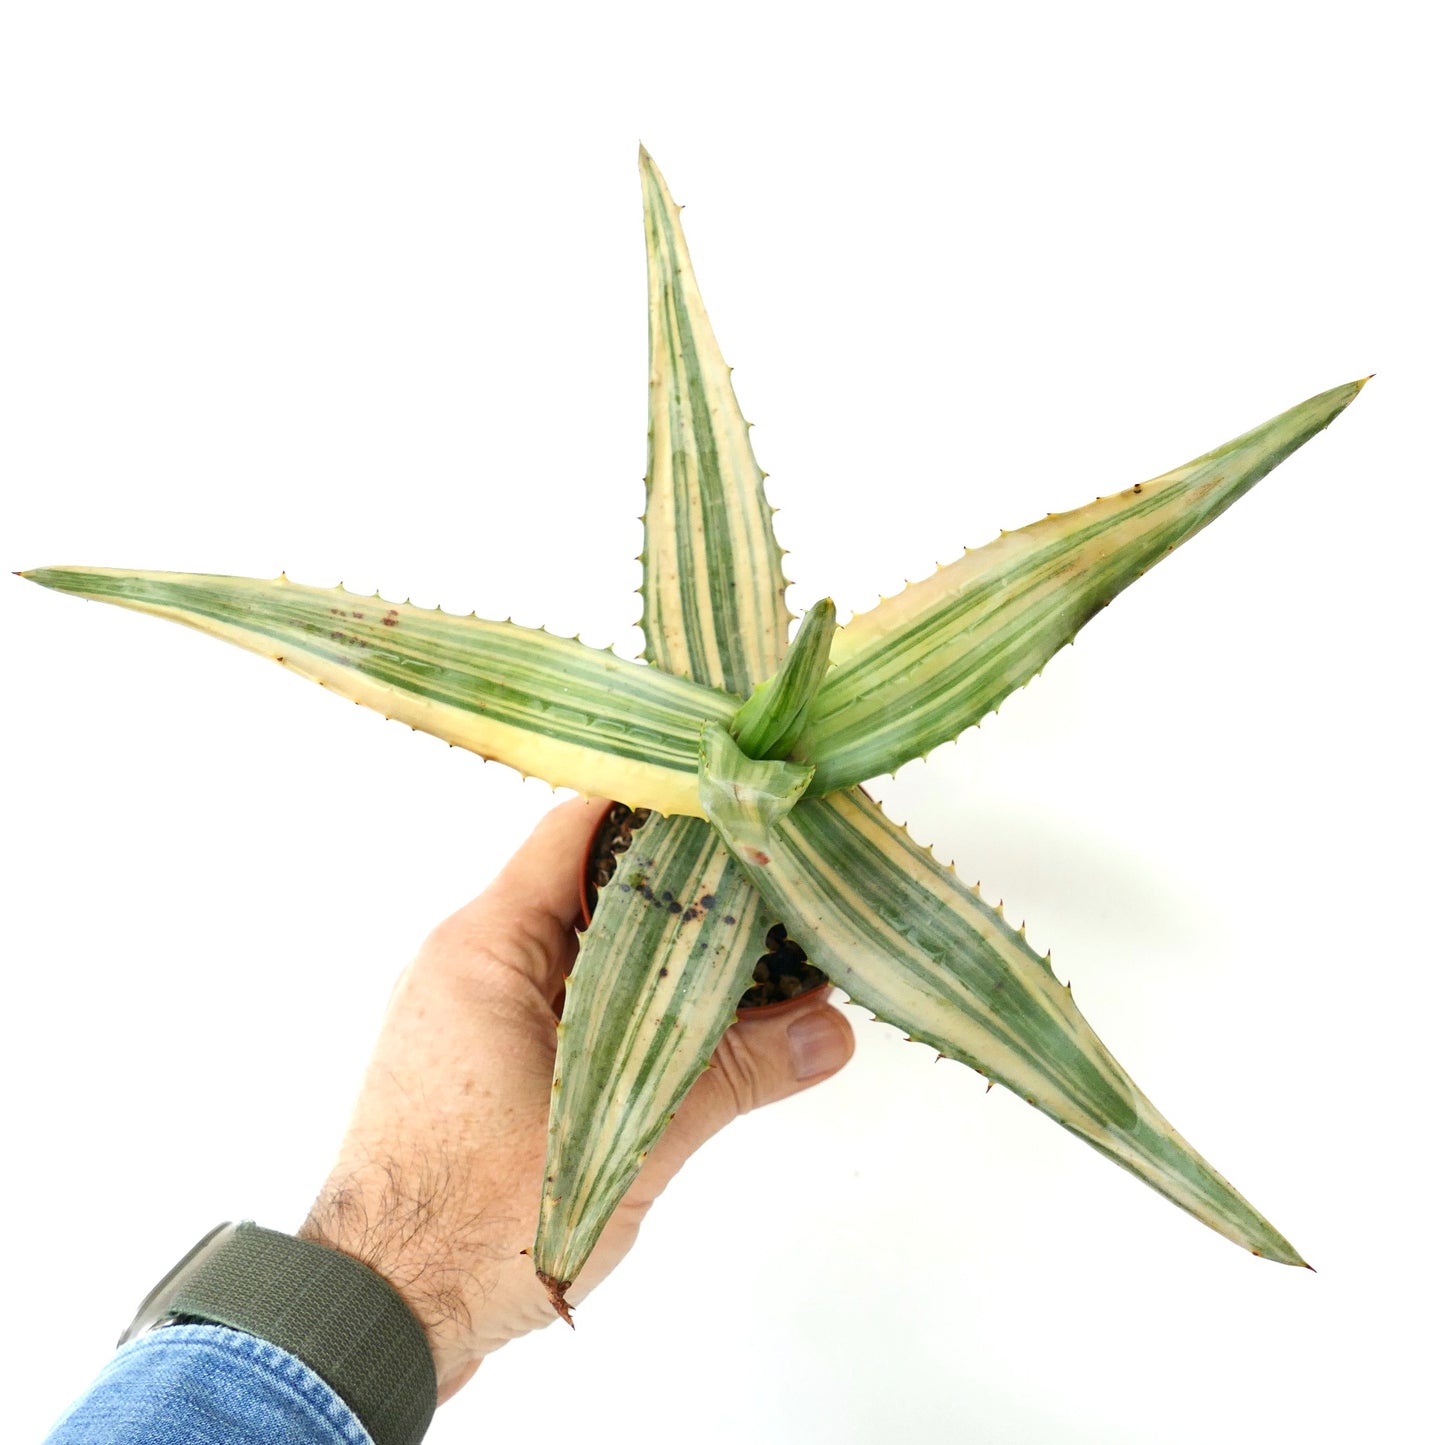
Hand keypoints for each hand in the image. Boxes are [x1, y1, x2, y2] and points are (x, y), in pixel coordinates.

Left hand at [297, 796, 854, 1402]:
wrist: (377, 1316)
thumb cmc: (474, 1215)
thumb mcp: (624, 1135)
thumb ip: (734, 1073)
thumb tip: (832, 1029)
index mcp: (488, 943)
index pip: (581, 827)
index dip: (664, 808)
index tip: (743, 810)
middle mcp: (474, 960)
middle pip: (595, 887)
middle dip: (687, 890)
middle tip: (777, 889)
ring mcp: (477, 1013)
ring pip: (588, 952)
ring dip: (666, 956)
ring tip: (760, 956)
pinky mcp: (488, 1064)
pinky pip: (573, 1004)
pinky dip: (635, 1005)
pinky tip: (701, 1028)